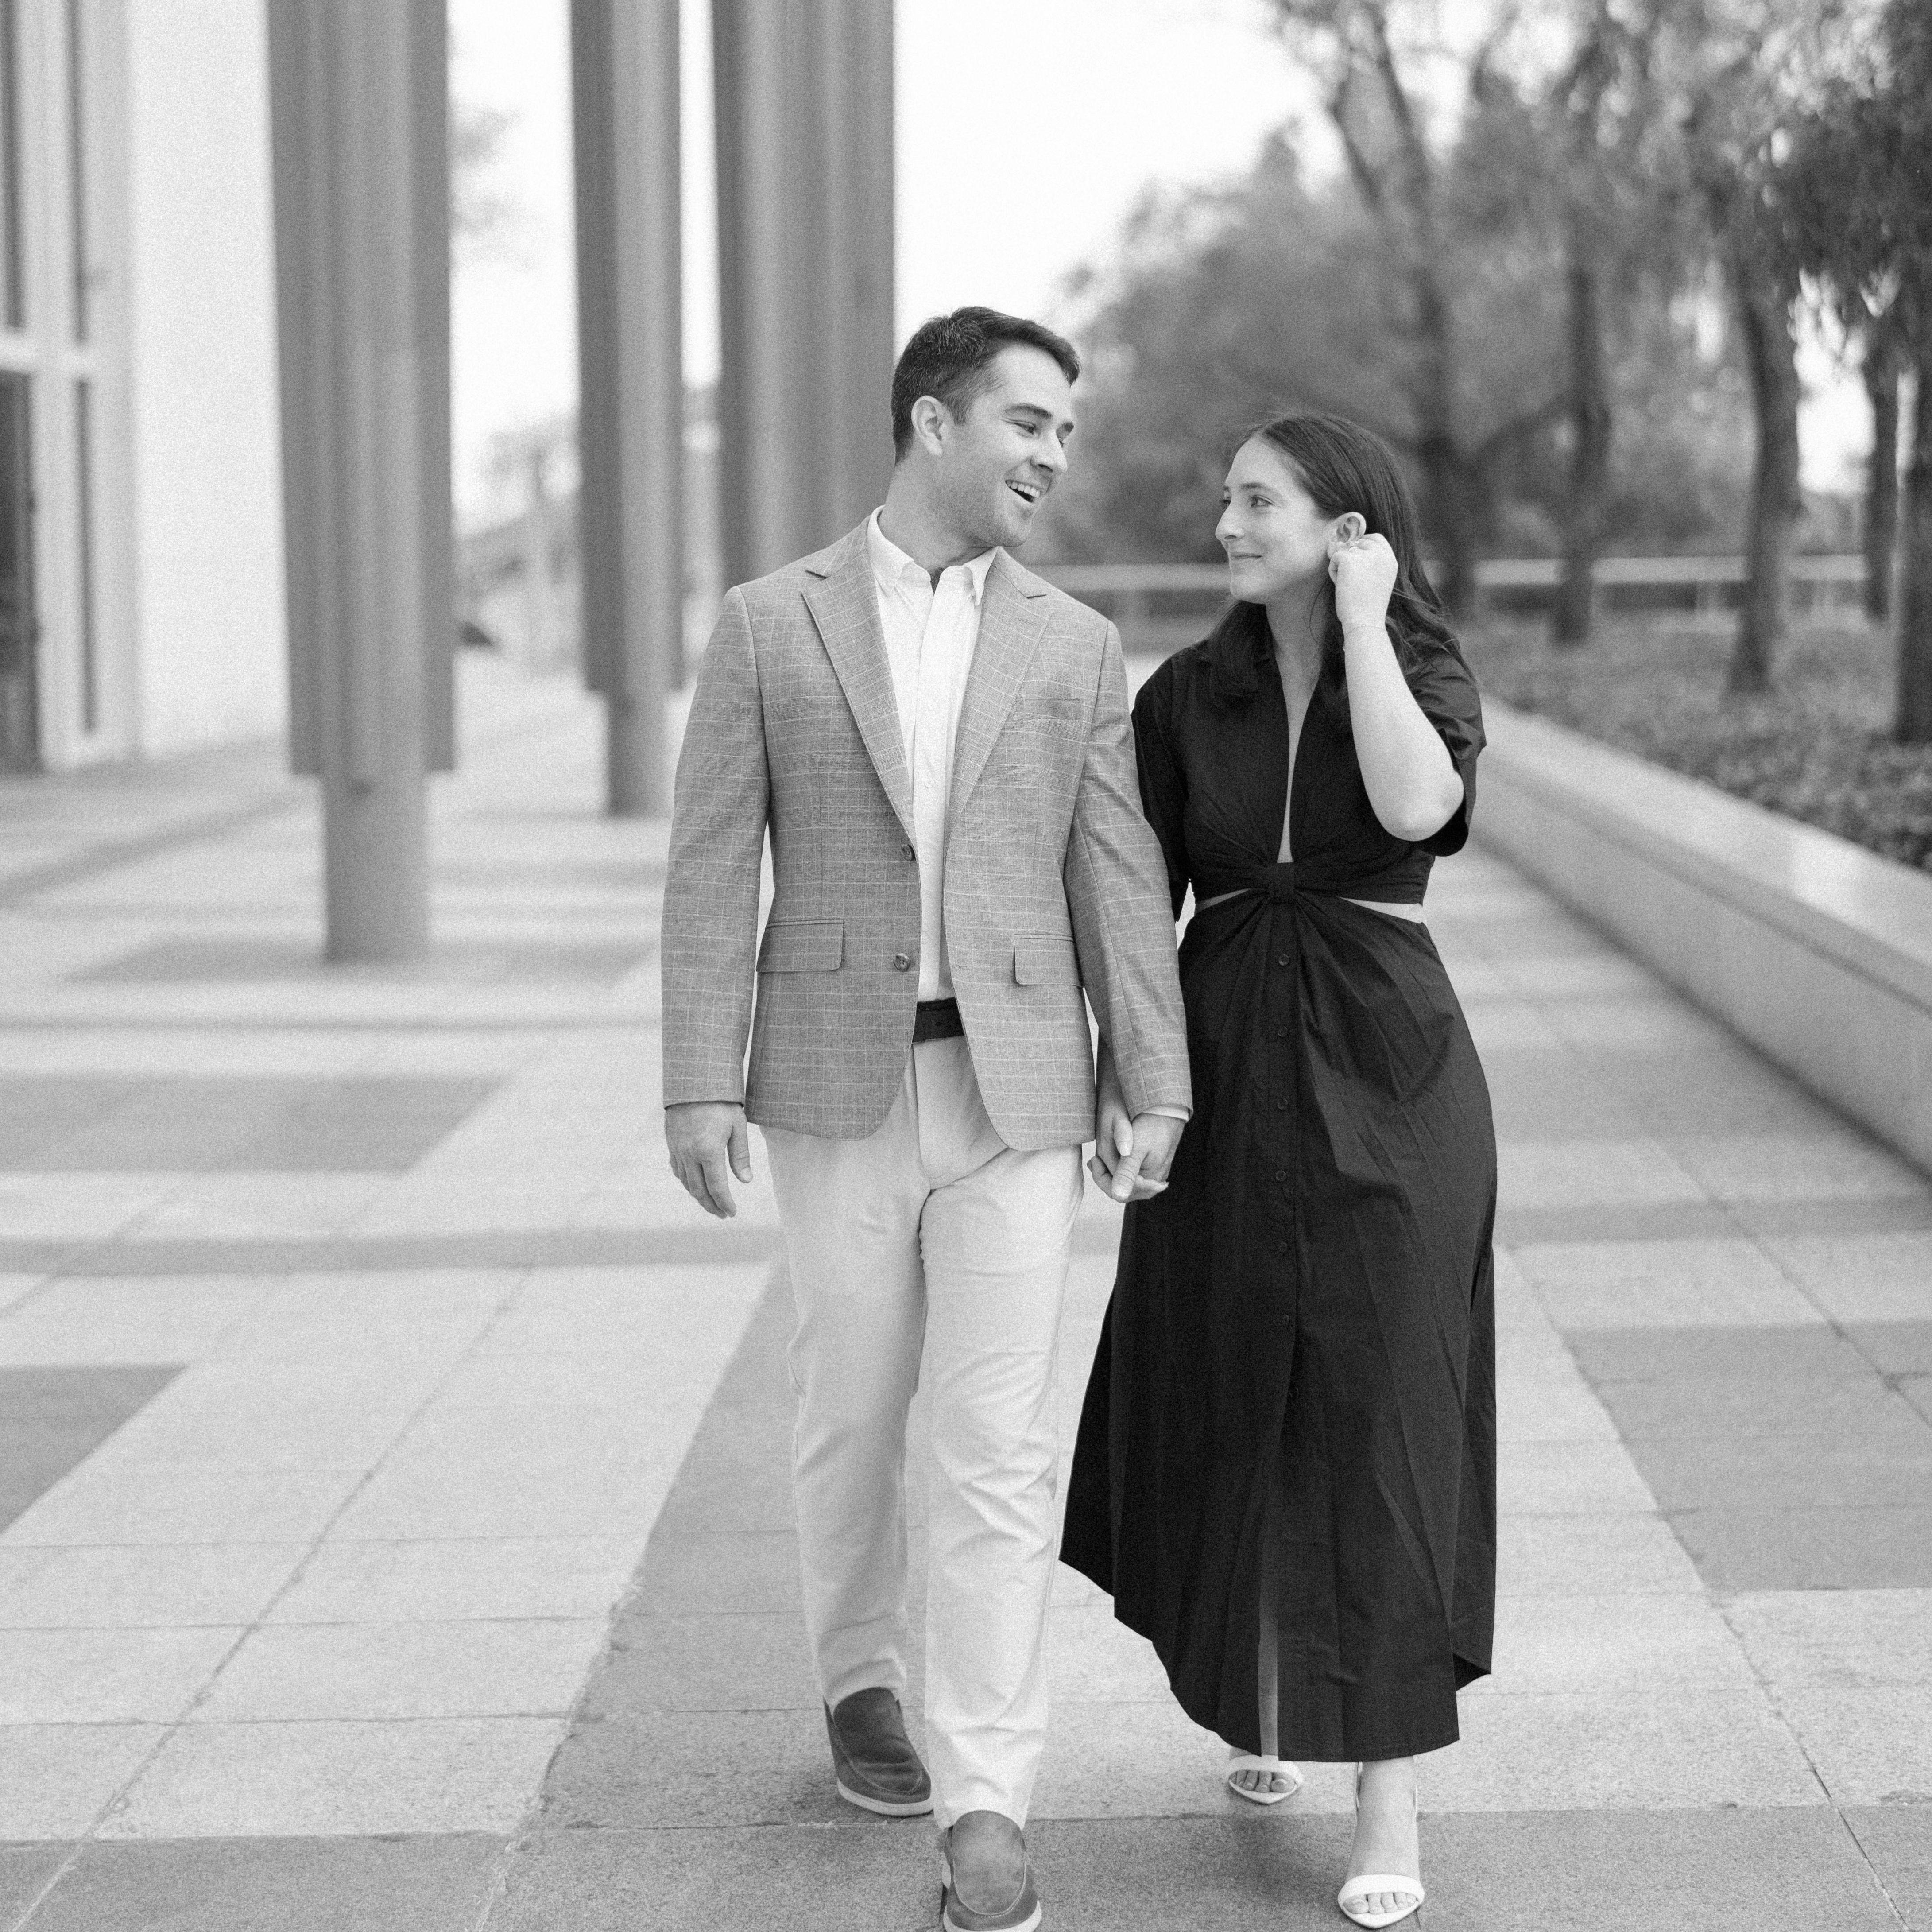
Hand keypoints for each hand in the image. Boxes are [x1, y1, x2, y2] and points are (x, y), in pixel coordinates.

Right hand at [666, 1101, 750, 1217]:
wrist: (693, 1081)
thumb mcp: (737, 1126)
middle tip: (722, 1214)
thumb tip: (745, 1180)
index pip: (717, 1187)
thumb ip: (740, 1155)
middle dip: (711, 1205)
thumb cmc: (721, 1101)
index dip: (725, 1203)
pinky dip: (686, 1182)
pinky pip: (677, 1169)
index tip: (732, 1213)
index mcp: (708, 1151)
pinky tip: (694, 1184)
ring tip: (711, 1202)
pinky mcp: (671, 1143)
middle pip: (699, 1190)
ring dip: (698, 1196)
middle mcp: (690, 1154)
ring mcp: (678, 1149)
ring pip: (686, 1182)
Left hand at [1088, 1110, 1183, 1202]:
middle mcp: (1154, 1183)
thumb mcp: (1136, 1149)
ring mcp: (1155, 1175)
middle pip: (1122, 1189)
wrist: (1168, 1109)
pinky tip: (1112, 1155)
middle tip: (1094, 1160)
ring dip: (1111, 1171)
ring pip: (1126, 1182)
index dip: (1102, 1178)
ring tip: (1098, 1158)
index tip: (1094, 1160)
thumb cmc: (1152, 1126)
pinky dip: (1120, 1166)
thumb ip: (1126, 1173)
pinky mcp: (1154, 1166)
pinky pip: (1133, 1173)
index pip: (1119, 1193)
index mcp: (1151, 1182)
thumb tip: (1118, 1195)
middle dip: (1106, 1176)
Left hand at [1328, 530, 1398, 634]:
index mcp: (1391, 560)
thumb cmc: (1367, 608)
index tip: (1355, 557)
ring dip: (1341, 567)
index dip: (1362, 544)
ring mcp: (1366, 555)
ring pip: (1345, 551)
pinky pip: (1334, 557)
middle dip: (1350, 556)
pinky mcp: (1349, 558)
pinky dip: (1333, 572)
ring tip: (1349, 586)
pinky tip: (1341, 586)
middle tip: (1350, 578)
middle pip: (1358, 541)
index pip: (1376, 539)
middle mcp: (1381, 554)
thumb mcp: (1376, 581)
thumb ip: (1369, 563)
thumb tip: (1346, 546)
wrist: (1364, 622)